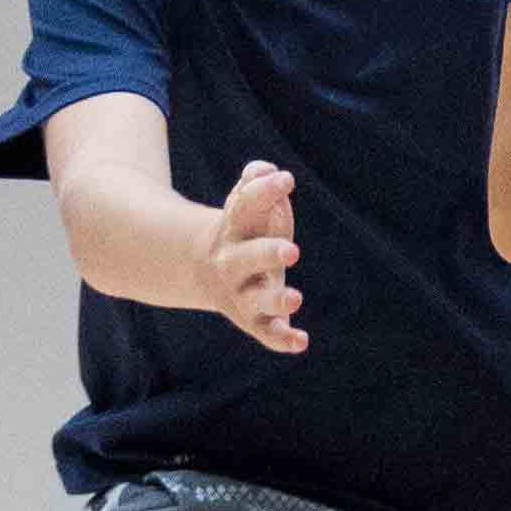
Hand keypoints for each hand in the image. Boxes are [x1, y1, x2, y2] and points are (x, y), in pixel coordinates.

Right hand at [199, 162, 304, 354]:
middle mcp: (232, 263)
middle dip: (267, 254)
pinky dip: (282, 339)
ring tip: (296, 297)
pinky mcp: (255, 320)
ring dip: (276, 300)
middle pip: (246, 259)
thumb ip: (256, 185)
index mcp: (231, 229)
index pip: (244, 207)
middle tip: (292, 250)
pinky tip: (301, 341)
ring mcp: (242, 294)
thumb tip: (265, 170)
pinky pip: (266, 333)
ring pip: (256, 301)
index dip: (264, 192)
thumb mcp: (247, 205)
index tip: (286, 179)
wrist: (208, 270)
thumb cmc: (244, 231)